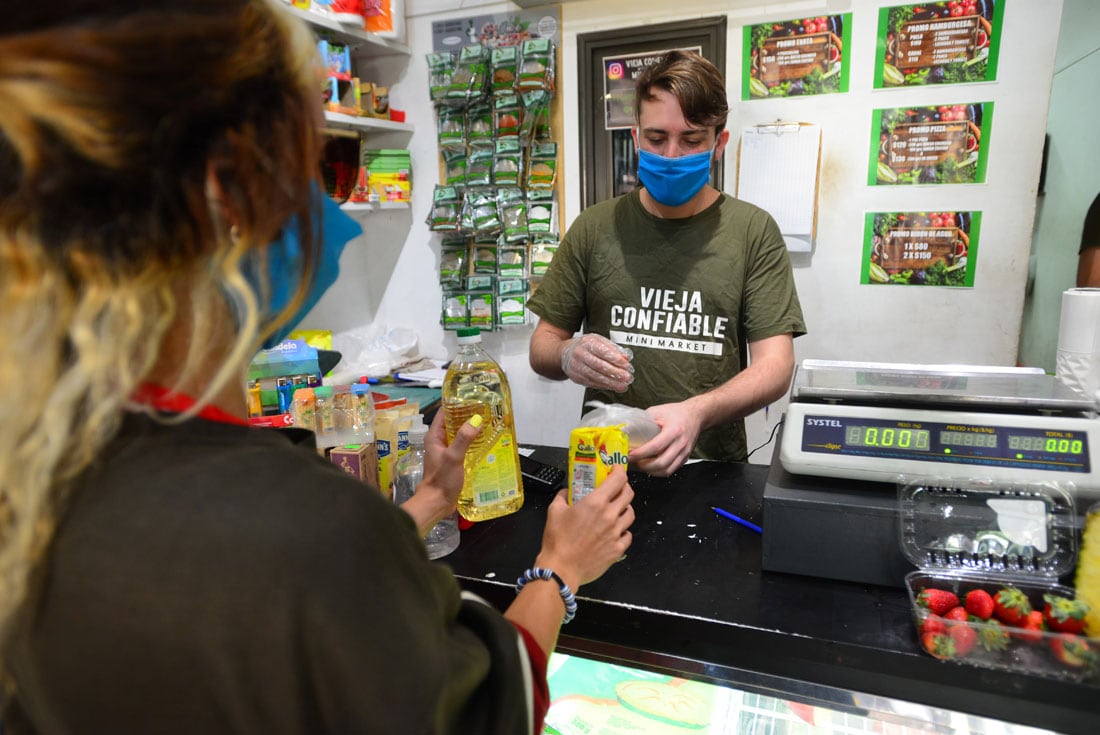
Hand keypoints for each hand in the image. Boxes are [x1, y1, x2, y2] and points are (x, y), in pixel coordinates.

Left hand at [403, 412, 481, 533]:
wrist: (436, 503)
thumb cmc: (441, 479)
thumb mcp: (453, 457)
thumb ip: (464, 438)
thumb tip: (476, 420)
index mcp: (434, 437)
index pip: (445, 413)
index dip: (457, 404)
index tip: (472, 398)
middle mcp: (439, 442)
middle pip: (454, 423)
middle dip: (468, 416)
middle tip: (486, 410)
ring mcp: (446, 452)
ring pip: (460, 435)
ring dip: (472, 430)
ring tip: (489, 423)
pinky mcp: (453, 461)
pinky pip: (464, 447)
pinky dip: (473, 443)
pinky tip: (485, 443)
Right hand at [536, 467, 633, 590]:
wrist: (561, 569)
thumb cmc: (556, 539)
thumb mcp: (554, 511)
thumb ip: (563, 496)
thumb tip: (567, 491)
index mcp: (596, 503)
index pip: (618, 480)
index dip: (619, 471)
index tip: (616, 469)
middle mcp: (610, 515)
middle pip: (628, 495)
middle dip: (624, 488)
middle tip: (616, 489)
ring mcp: (616, 533)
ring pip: (630, 514)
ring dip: (624, 509)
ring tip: (616, 511)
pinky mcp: (618, 549)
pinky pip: (627, 535)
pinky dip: (623, 531)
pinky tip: (614, 532)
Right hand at [560, 334, 632, 391]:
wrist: (565, 353)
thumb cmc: (585, 346)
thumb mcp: (598, 341)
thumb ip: (613, 349)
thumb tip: (625, 358)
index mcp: (587, 342)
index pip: (603, 351)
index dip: (616, 359)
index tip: (626, 365)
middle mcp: (580, 354)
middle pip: (599, 366)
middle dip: (615, 373)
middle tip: (627, 378)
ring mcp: (576, 367)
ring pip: (596, 377)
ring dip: (611, 383)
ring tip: (623, 386)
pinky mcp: (576, 377)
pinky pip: (592, 383)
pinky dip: (604, 386)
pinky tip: (613, 386)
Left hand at [627, 401, 701, 476]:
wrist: (695, 415)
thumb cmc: (677, 412)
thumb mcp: (658, 411)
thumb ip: (644, 420)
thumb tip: (627, 428)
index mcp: (674, 431)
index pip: (656, 447)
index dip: (641, 453)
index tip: (630, 454)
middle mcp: (680, 444)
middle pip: (661, 463)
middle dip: (644, 466)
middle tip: (634, 461)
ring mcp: (684, 452)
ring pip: (667, 470)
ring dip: (652, 471)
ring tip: (641, 465)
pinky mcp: (685, 458)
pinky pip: (672, 470)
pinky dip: (660, 471)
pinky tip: (651, 466)